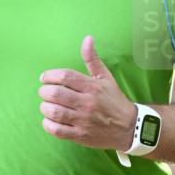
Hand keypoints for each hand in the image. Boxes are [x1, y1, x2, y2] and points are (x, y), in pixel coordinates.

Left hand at [38, 35, 136, 149]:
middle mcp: (87, 103)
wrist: (130, 127)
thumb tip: (87, 38)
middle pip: (55, 93)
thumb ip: (93, 59)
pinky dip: (48, 124)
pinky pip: (56, 130)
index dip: (49, 75)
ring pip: (54, 112)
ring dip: (45, 107)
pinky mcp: (80, 135)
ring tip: (47, 105)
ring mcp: (83, 120)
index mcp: (92, 87)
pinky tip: (50, 120)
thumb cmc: (114, 100)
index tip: (44, 78)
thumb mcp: (106, 78)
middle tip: (45, 92)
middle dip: (44, 91)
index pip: (65, 76)